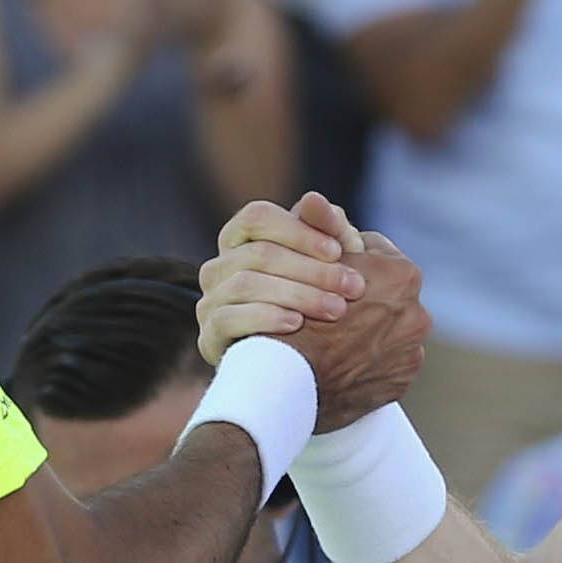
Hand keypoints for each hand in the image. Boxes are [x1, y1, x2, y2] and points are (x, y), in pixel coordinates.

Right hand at [196, 193, 366, 367]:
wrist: (304, 363)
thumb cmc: (319, 300)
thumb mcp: (332, 263)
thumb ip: (328, 229)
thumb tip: (314, 199)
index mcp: (240, 241)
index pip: (256, 217)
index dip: (298, 230)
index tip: (338, 250)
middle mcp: (218, 267)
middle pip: (258, 253)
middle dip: (312, 269)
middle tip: (353, 286)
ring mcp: (208, 302)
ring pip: (245, 284)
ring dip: (298, 294)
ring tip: (336, 309)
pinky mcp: (208, 338)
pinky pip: (228, 319)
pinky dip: (265, 317)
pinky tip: (297, 324)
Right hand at [283, 236, 430, 431]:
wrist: (283, 387)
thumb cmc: (288, 317)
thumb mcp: (298, 261)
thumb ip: (315, 229)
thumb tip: (315, 199)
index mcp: (401, 276)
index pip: (373, 251)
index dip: (340, 257)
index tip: (321, 268)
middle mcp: (416, 313)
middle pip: (384, 292)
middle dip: (358, 295)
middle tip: (327, 305)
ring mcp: (411, 352)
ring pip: (386, 329)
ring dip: (363, 330)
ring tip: (329, 337)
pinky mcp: (400, 384)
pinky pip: (383, 365)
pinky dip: (363, 361)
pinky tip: (337, 362)